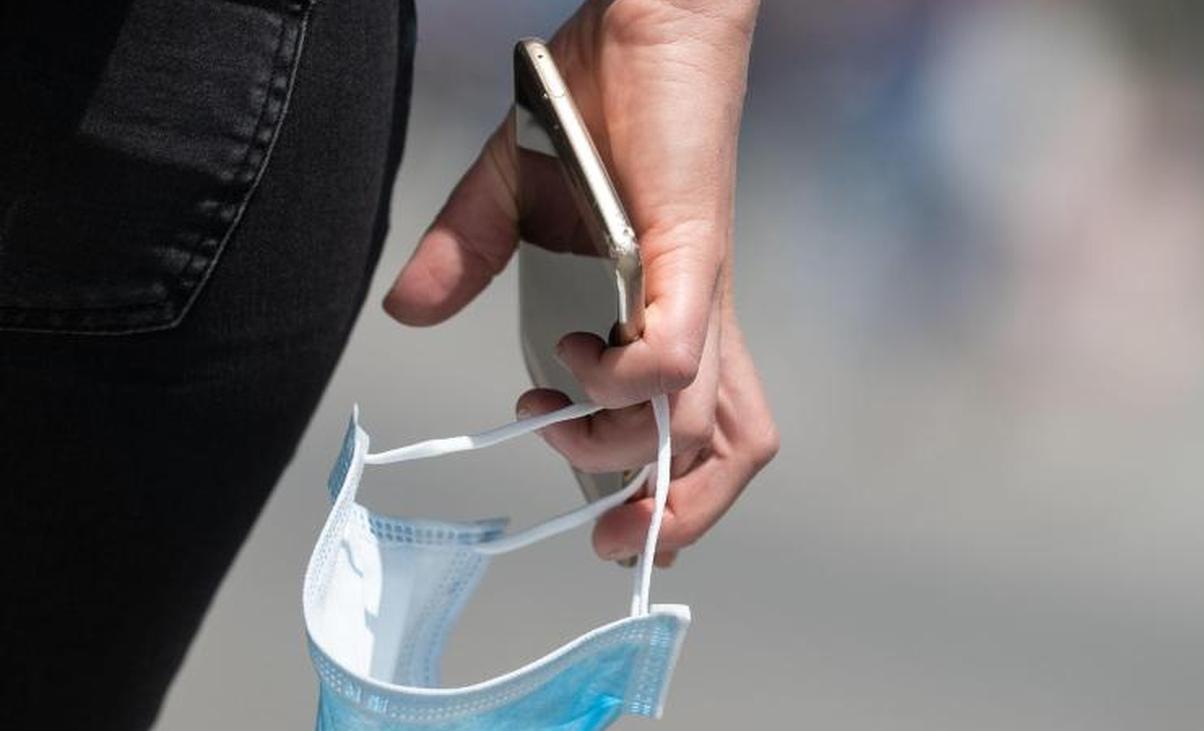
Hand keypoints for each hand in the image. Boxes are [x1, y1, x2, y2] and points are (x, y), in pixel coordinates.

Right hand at [384, 0, 775, 563]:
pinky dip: (620, 381)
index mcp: (671, 314)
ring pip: (700, 424)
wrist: (646, 21)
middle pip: (726, 453)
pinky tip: (574, 354)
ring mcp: (698, 289)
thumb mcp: (509, 195)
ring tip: (563, 426)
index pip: (703, 431)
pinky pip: (673, 356)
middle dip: (668, 516)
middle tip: (602, 531)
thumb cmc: (593, 105)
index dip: (678, 497)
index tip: (611, 522)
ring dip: (627, 458)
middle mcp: (698, 316)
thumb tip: (405, 308)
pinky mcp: (690, 252)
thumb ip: (463, 255)